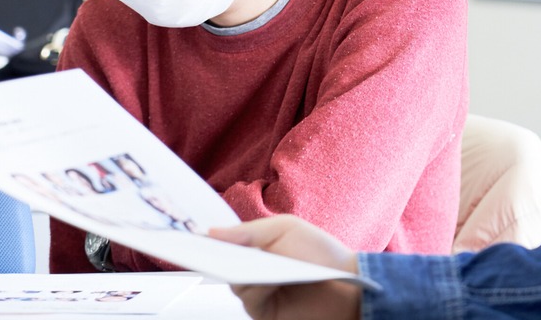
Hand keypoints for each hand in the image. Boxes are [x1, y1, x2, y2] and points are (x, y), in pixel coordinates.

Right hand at [210, 215, 362, 319]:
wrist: (350, 284)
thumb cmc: (321, 253)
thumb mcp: (285, 229)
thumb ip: (250, 230)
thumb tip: (212, 232)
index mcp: (254, 247)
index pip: (223, 243)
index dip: (206, 238)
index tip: (190, 231)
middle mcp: (252, 270)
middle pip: (222, 264)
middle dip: (215, 254)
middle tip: (204, 246)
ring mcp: (258, 293)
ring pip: (234, 283)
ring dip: (241, 270)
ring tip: (251, 260)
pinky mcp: (265, 313)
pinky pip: (249, 300)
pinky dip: (257, 287)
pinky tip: (271, 278)